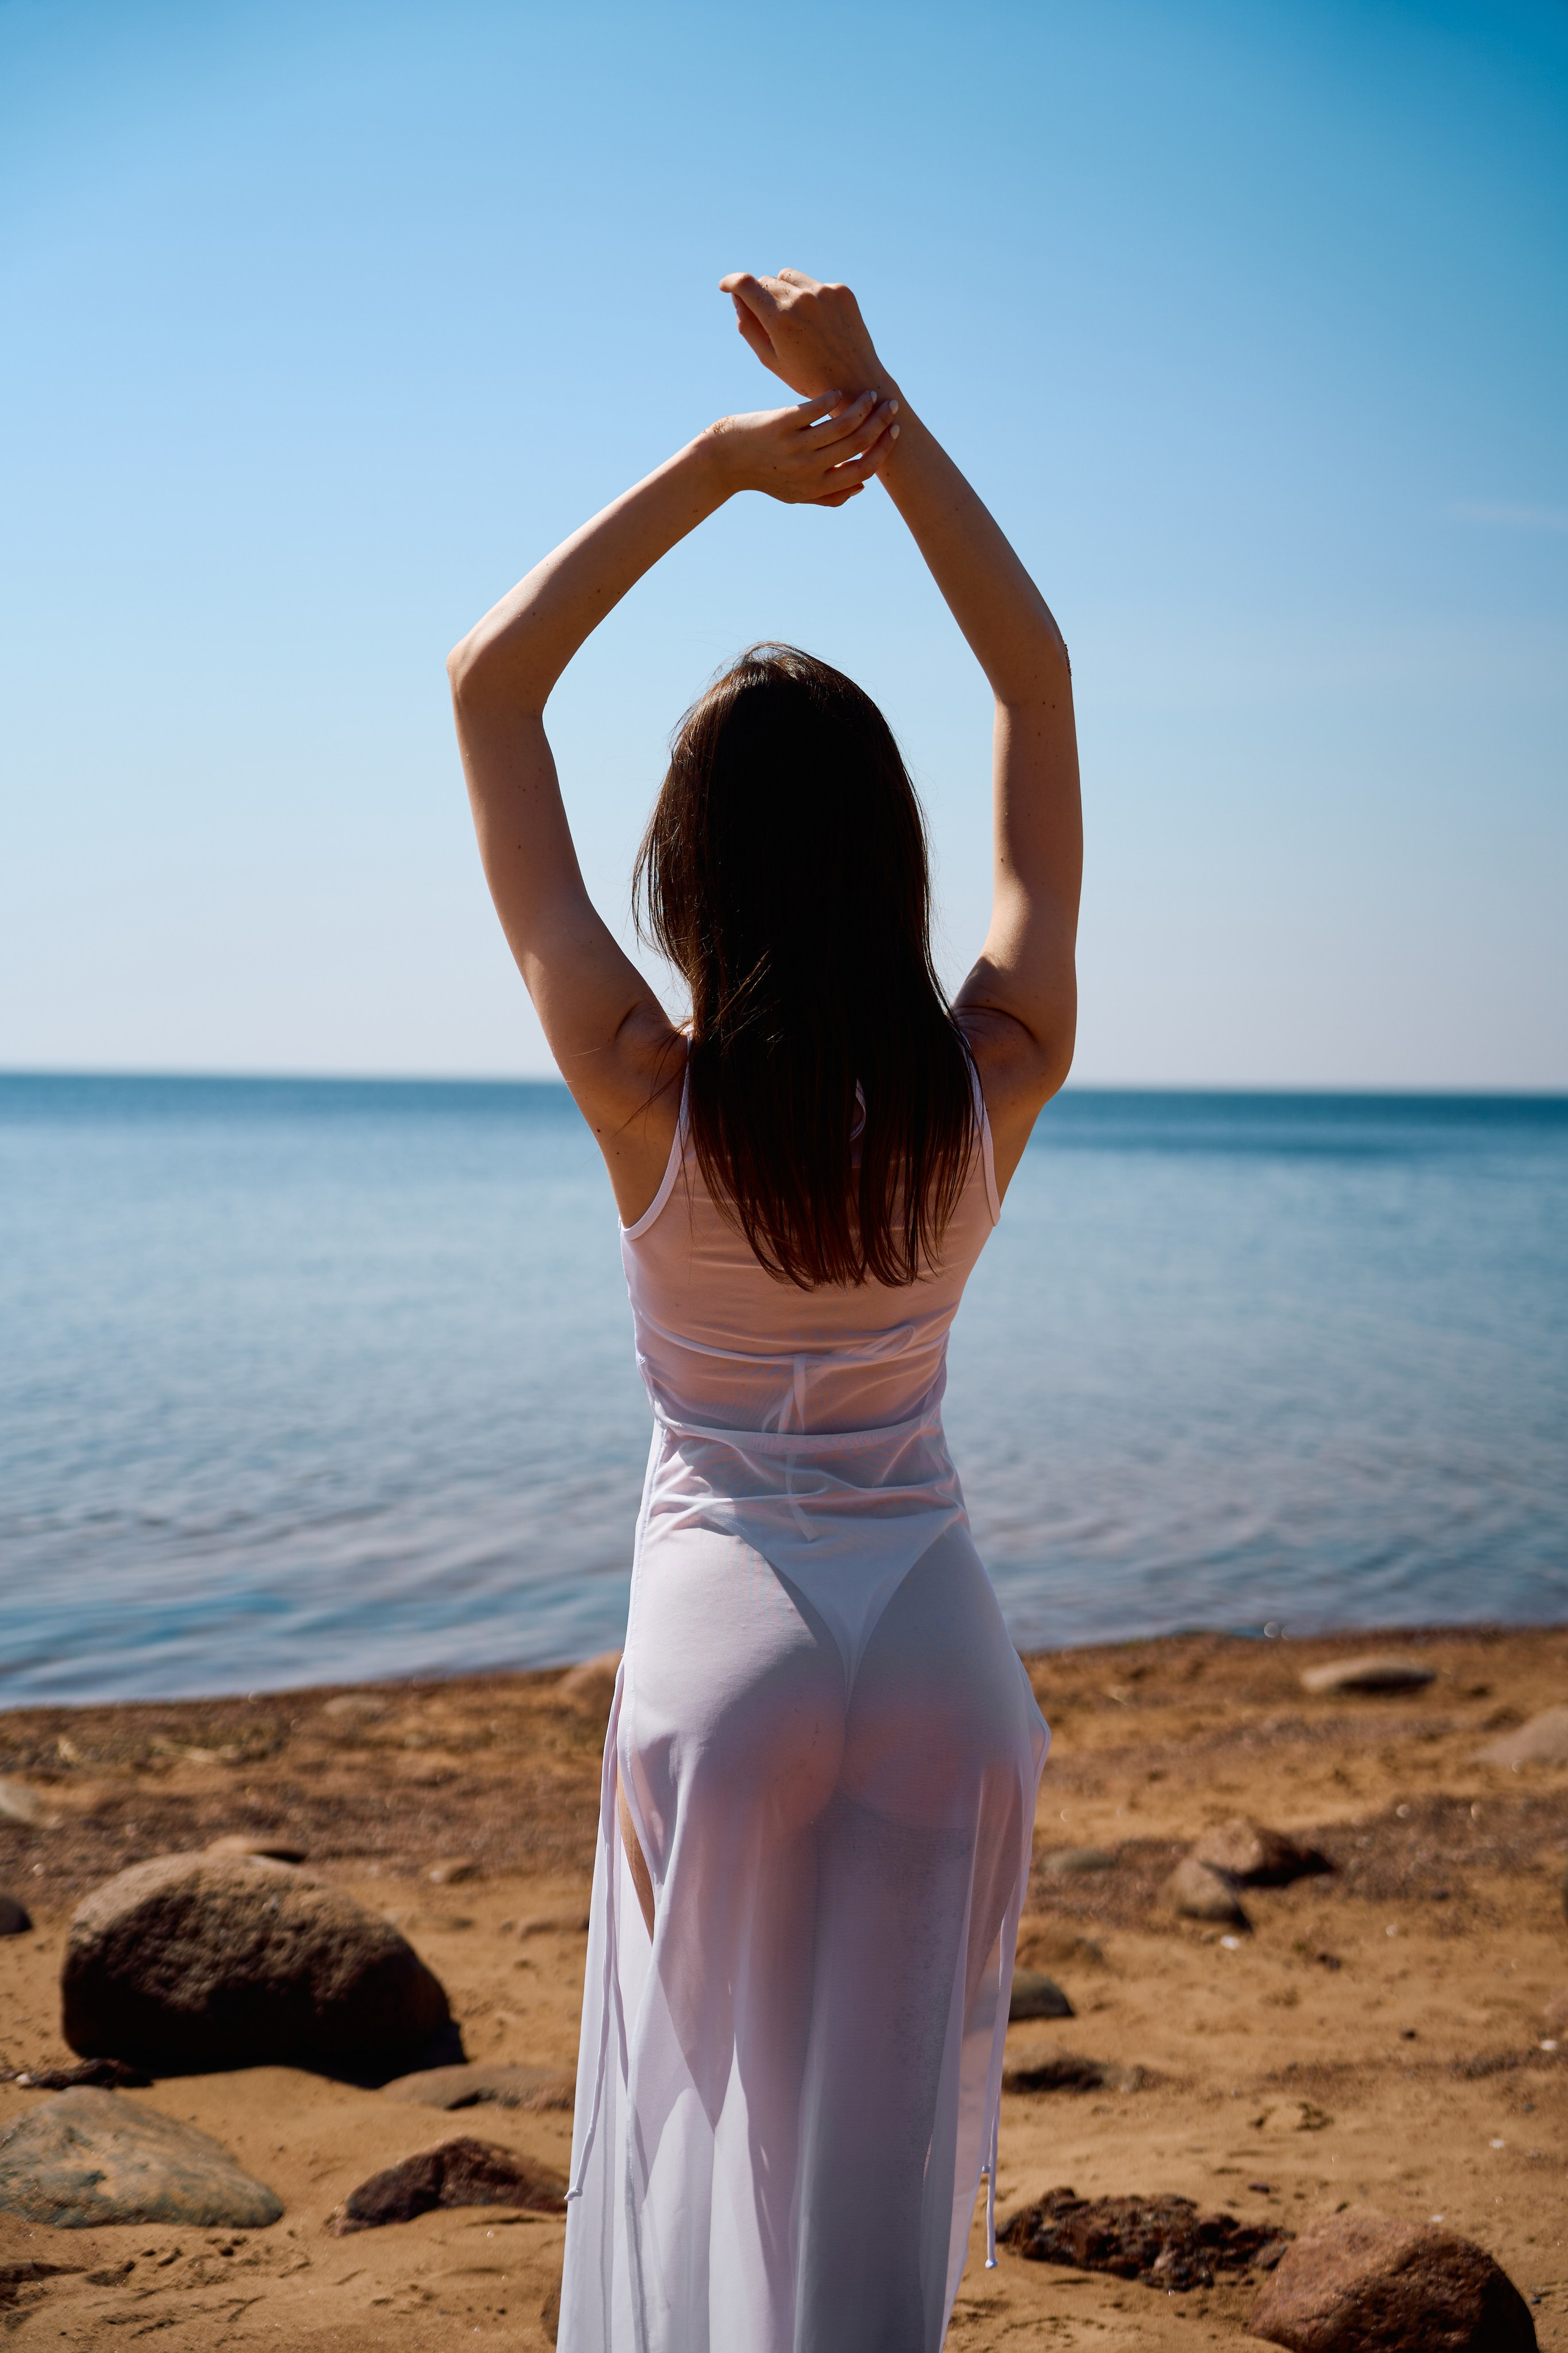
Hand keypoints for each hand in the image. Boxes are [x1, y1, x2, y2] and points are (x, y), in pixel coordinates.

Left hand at [705, 388, 898, 507]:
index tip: (892, 431)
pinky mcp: (780, 423)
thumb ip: (830, 495)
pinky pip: (816, 408)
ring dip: (863, 407)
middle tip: (890, 406)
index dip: (883, 450)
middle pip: (858, 444)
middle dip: (881, 423)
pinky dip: (832, 398)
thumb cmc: (764, 475)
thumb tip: (864, 485)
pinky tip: (838, 392)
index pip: (863, 470)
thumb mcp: (796, 494)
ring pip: (842, 424)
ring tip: (869, 394)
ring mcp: (794, 446)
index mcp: (816, 487)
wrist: (724, 461)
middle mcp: (807, 469)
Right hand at [718, 268, 889, 400]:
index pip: (746, 283)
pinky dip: (808, 296)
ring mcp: (824, 292)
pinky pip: (813, 284)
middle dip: (760, 295)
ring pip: (789, 276)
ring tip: (792, 319)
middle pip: (767, 280)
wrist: (857, 383)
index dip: (731, 282)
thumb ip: (748, 327)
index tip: (726, 287)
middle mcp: (801, 298)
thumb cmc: (808, 378)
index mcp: (780, 318)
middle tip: (766, 319)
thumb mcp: (770, 359)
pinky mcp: (842, 291)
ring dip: (783, 290)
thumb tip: (738, 298)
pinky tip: (816, 322)